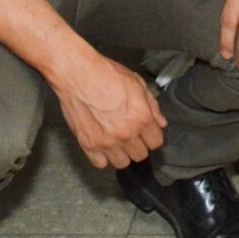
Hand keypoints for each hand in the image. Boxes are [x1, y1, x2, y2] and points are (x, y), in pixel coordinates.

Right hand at [50, 49, 168, 169]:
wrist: (77, 74)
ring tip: (117, 140)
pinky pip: (100, 164)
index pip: (156, 142)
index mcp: (141, 118)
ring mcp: (105, 142)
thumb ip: (152, 106)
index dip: (152, 136)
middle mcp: (125, 134)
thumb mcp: (137, 83)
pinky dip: (102, 157)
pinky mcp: (88, 145)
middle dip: (138, 145)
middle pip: (140, 155)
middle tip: (131, 133)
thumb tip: (160, 122)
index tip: (147, 132)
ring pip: (122, 163)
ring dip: (122, 153)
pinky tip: (103, 144)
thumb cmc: (106, 74)